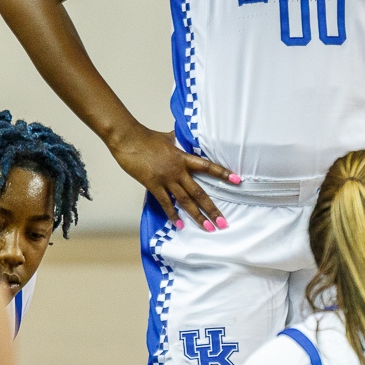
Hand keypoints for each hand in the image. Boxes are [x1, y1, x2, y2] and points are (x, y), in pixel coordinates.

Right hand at [109, 124, 237, 232]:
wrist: (128, 137)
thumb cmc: (146, 136)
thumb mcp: (167, 138)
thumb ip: (177, 141)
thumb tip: (181, 136)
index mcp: (183, 157)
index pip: (208, 166)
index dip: (223, 173)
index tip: (237, 181)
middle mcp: (178, 170)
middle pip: (199, 192)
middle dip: (212, 209)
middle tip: (224, 223)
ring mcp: (166, 178)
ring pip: (186, 201)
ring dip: (198, 216)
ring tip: (209, 228)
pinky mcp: (153, 184)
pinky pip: (166, 203)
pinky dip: (173, 215)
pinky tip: (180, 225)